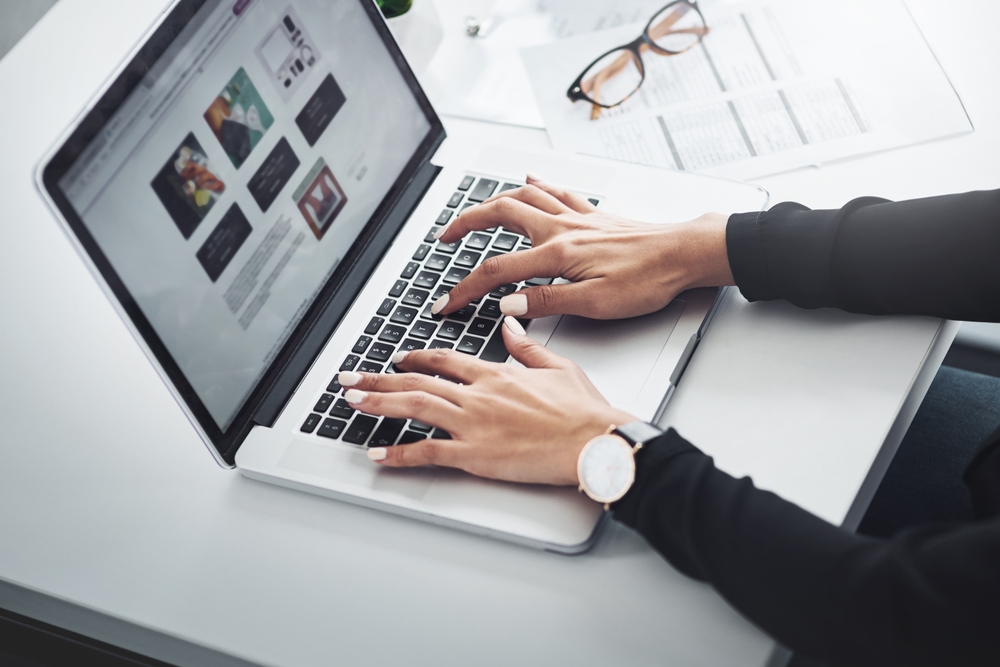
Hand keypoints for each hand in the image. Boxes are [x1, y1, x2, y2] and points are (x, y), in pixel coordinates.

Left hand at [337, 317, 636, 484]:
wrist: (594, 440)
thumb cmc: (583, 411)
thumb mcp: (558, 366)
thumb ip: (527, 346)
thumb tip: (510, 325)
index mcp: (496, 374)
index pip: (444, 361)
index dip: (416, 358)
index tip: (398, 358)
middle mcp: (477, 395)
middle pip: (417, 382)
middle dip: (378, 379)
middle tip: (350, 378)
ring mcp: (473, 424)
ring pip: (414, 408)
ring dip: (378, 404)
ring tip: (351, 402)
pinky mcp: (475, 455)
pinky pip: (428, 452)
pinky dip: (399, 454)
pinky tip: (378, 455)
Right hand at [431, 174, 733, 319]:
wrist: (684, 254)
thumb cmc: (648, 280)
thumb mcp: (594, 304)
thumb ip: (546, 302)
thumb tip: (507, 305)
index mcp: (556, 254)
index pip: (496, 271)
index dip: (465, 289)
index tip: (445, 302)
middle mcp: (561, 228)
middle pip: (499, 213)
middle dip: (465, 223)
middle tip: (444, 236)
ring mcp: (577, 217)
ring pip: (524, 195)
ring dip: (492, 200)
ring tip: (475, 211)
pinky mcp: (594, 214)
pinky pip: (556, 190)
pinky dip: (536, 184)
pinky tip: (530, 179)